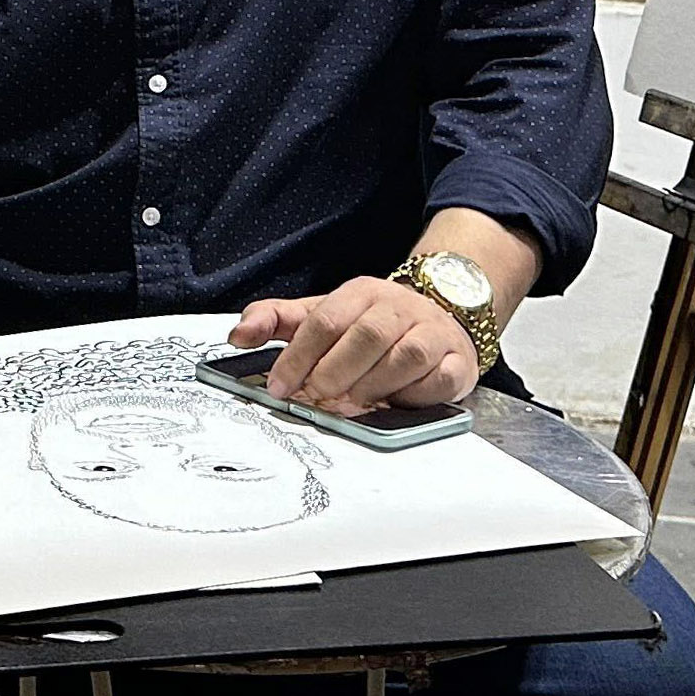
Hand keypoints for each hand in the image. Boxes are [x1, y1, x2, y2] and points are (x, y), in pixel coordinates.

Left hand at [226, 277, 477, 413]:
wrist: (438, 316)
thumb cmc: (370, 324)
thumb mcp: (321, 314)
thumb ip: (276, 321)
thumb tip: (237, 335)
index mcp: (361, 293)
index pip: (324, 321)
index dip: (297, 356)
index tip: (279, 386)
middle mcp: (398, 308)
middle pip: (366, 336)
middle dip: (335, 372)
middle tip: (316, 397)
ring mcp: (432, 333)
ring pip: (405, 356)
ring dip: (373, 385)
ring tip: (351, 402)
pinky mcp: (457, 362)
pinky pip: (440, 379)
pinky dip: (416, 394)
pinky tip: (395, 401)